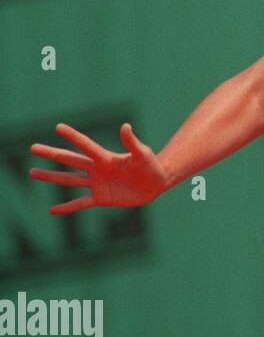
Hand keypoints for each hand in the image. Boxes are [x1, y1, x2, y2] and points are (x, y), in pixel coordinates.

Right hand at [29, 123, 168, 214]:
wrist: (156, 183)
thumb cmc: (151, 166)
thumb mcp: (143, 154)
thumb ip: (132, 142)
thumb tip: (125, 126)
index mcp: (105, 157)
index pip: (85, 145)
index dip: (73, 136)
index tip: (58, 126)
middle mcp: (97, 169)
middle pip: (70, 160)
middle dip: (52, 153)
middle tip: (33, 147)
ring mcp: (97, 183)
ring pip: (69, 180)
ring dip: (51, 177)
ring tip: (32, 172)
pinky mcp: (101, 198)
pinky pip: (80, 203)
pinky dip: (67, 207)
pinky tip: (52, 210)